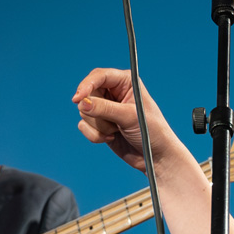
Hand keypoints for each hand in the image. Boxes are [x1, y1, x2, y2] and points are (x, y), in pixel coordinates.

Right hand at [73, 68, 188, 174]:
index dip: (86, 85)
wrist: (155, 157)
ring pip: (84, 112)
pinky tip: (112, 138)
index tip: (77, 99)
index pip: (99, 76)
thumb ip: (104, 108)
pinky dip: (95, 135)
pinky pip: (84, 126)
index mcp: (126, 82)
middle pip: (88, 95)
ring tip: (117, 131)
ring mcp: (106, 109)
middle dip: (96, 112)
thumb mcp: (129, 117)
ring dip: (99, 126)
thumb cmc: (151, 131)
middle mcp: (114, 92)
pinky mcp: (100, 124)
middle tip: (112, 123)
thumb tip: (81, 103)